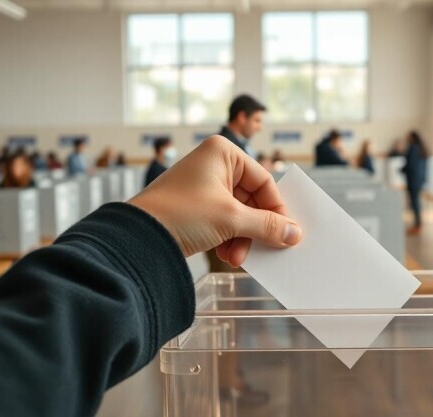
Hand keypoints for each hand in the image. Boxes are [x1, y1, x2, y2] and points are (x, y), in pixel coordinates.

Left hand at [129, 136, 301, 266]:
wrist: (137, 237)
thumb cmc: (181, 214)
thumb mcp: (231, 219)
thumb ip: (267, 225)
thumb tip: (295, 234)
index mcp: (223, 153)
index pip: (264, 181)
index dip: (276, 209)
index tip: (285, 233)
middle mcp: (214, 163)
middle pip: (252, 199)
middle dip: (254, 229)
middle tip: (261, 250)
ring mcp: (203, 185)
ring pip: (239, 213)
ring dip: (241, 238)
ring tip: (234, 258)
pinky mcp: (195, 206)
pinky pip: (223, 221)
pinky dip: (228, 239)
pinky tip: (225, 255)